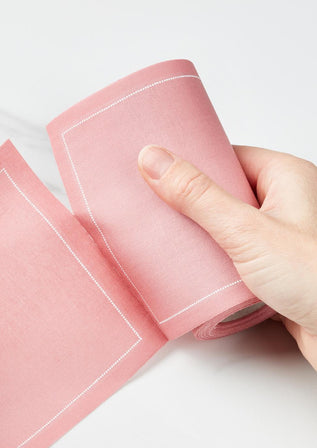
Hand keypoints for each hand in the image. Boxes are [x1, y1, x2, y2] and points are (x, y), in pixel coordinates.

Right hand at [137, 144, 316, 369]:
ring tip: (170, 243)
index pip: (228, 158)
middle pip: (224, 195)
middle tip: (157, 211)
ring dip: (202, 240)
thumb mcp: (245, 231)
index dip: (192, 164)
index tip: (158, 171)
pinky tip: (195, 272)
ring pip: (227, 229)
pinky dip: (214, 265)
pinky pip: (234, 257)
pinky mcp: (274, 269)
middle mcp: (285, 205)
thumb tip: (156, 162)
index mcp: (286, 178)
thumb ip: (198, 197)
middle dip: (191, 207)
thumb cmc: (316, 279)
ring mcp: (280, 239)